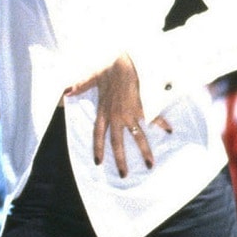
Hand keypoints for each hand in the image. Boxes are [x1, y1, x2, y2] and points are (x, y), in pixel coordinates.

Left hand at [64, 53, 171, 177]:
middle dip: (120, 159)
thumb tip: (66, 92)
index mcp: (104, 111)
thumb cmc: (109, 68)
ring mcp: (131, 113)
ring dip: (144, 151)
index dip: (98, 148)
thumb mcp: (92, 77)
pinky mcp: (143, 106)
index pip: (98, 133)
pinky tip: (170, 131)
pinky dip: (162, 124)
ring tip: (150, 165)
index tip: (98, 162)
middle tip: (124, 175)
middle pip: (117, 142)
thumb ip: (81, 86)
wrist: (125, 61)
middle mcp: (117, 116)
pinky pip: (153, 118)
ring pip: (137, 137)